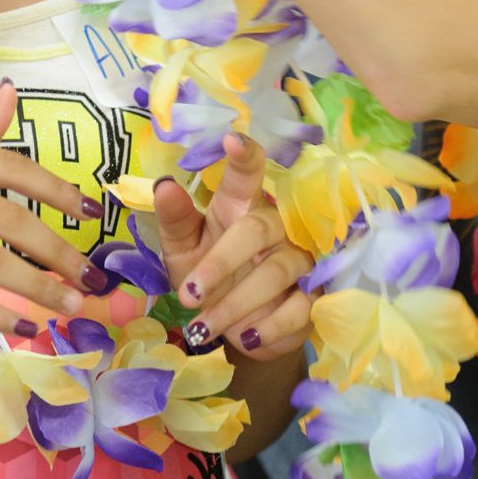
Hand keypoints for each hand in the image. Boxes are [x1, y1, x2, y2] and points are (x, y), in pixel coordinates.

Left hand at [154, 132, 312, 360]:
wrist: (237, 327)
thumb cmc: (208, 276)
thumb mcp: (183, 249)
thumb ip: (175, 220)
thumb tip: (164, 186)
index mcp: (240, 205)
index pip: (247, 174)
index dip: (245, 157)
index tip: (232, 141)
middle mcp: (275, 225)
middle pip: (257, 229)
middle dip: (221, 263)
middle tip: (188, 295)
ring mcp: (300, 258)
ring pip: (277, 272)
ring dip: (236, 304)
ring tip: (203, 328)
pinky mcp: (314, 295)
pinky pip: (300, 307)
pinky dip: (272, 326)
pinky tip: (247, 338)